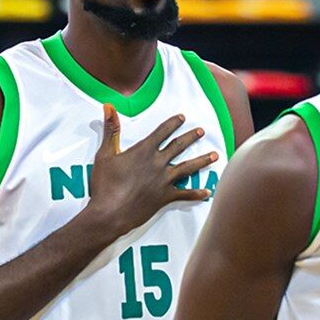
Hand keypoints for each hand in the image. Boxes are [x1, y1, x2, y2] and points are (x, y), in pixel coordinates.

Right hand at [87, 104, 216, 236]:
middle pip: (179, 146)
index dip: (173, 123)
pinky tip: (208, 192)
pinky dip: (197, 193)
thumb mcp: (105, 154)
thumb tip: (109, 106)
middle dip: (191, 137)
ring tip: (214, 155)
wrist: (110, 212)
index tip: (182, 118)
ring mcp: (164, 180)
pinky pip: (185, 194)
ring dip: (202, 160)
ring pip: (188, 167)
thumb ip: (111, 129)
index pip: (162, 132)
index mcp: (144, 151)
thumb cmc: (105, 184)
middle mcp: (158, 163)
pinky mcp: (165, 197)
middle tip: (201, 131)